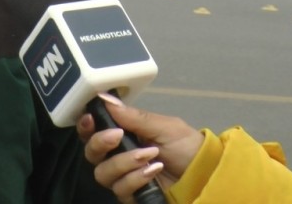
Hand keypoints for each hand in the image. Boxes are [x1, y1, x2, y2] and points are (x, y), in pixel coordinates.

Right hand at [76, 93, 204, 202]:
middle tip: (118, 136)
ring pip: (103, 173)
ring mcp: (123, 177)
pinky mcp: (131, 195)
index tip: (89, 119)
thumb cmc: (185, 145)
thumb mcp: (163, 126)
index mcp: (122, 134)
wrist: (206, 174)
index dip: (85, 125)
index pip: (92, 131)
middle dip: (100, 143)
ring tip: (149, 156)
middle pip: (91, 153)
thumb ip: (133, 116)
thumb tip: (104, 97)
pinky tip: (152, 171)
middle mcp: (117, 155)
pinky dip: (135, 179)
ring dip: (124, 163)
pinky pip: (120, 189)